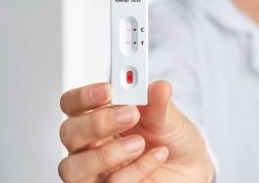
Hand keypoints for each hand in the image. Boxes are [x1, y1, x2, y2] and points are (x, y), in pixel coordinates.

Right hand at [58, 80, 214, 182]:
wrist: (190, 170)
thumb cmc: (172, 141)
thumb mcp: (168, 117)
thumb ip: (158, 103)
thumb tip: (159, 87)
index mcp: (100, 117)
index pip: (73, 104)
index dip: (84, 96)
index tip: (108, 90)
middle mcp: (92, 145)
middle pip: (68, 133)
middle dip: (97, 122)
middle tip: (130, 114)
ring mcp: (98, 171)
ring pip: (73, 168)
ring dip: (106, 154)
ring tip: (139, 143)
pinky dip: (136, 170)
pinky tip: (157, 156)